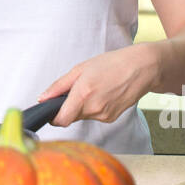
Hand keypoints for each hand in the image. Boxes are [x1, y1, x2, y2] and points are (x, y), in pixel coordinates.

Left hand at [37, 43, 163, 127]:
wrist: (142, 69)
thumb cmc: (112, 64)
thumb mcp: (80, 69)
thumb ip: (59, 86)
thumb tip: (42, 98)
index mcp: (83, 94)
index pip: (61, 120)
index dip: (53, 117)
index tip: (52, 110)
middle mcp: (93, 108)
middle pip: (71, 117)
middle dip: (69, 107)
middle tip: (77, 90)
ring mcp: (104, 115)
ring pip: (82, 116)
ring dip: (82, 106)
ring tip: (94, 89)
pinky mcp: (111, 118)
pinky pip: (94, 116)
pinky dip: (93, 107)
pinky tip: (103, 94)